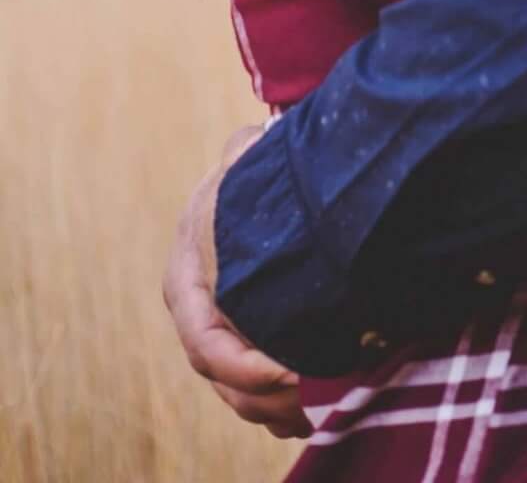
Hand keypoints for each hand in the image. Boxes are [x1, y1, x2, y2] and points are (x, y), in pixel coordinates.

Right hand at [163, 126, 310, 439]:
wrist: (251, 184)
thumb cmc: (248, 175)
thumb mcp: (242, 164)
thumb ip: (242, 155)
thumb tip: (253, 140)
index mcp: (187, 279)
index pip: (205, 342)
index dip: (244, 365)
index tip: (289, 370)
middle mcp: (196, 313)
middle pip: (223, 377)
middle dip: (264, 396)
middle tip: (311, 399)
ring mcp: (217, 332)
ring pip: (237, 392)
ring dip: (272, 408)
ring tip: (315, 411)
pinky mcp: (241, 343)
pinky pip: (251, 389)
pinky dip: (276, 406)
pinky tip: (309, 411)